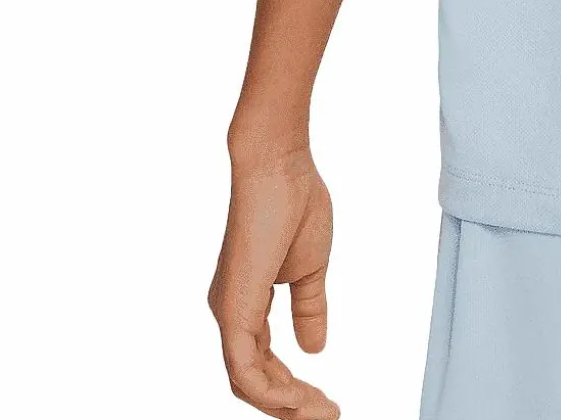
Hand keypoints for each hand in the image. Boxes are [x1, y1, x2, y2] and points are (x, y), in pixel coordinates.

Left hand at [209, 146, 338, 417]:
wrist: (279, 165)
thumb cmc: (295, 202)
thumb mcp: (311, 268)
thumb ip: (310, 309)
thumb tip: (315, 350)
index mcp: (246, 303)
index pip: (264, 364)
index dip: (294, 388)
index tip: (329, 401)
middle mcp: (231, 314)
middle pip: (255, 382)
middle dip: (293, 406)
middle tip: (330, 416)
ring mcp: (229, 313)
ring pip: (249, 383)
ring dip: (286, 406)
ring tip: (324, 413)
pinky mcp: (234, 308)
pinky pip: (245, 369)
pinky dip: (270, 392)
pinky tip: (298, 401)